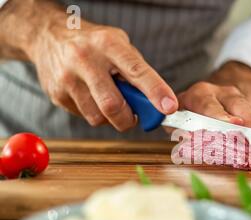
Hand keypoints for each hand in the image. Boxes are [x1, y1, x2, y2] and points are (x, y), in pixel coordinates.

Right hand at [26, 7, 177, 130]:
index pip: (137, 71)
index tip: (169, 107)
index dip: (155, 91)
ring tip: (110, 101)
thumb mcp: (119, 45)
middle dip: (129, 118)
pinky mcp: (56, 94)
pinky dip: (96, 114)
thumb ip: (138, 71)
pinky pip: (84, 117)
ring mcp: (67, 78)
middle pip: (113, 104)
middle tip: (134, 116)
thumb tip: (157, 102)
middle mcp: (85, 59)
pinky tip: (92, 97)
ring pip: (98, 117)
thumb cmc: (94, 44)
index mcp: (108, 44)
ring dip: (112, 118)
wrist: (49, 37)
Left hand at [178, 62, 250, 129]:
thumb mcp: (180, 121)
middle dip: (247, 125)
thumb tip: (186, 145)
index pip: (209, 104)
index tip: (233, 124)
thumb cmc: (190, 116)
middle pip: (238, 105)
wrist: (208, 98)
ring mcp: (240, 100)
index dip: (221, 115)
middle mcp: (221, 93)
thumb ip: (181, 131)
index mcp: (199, 95)